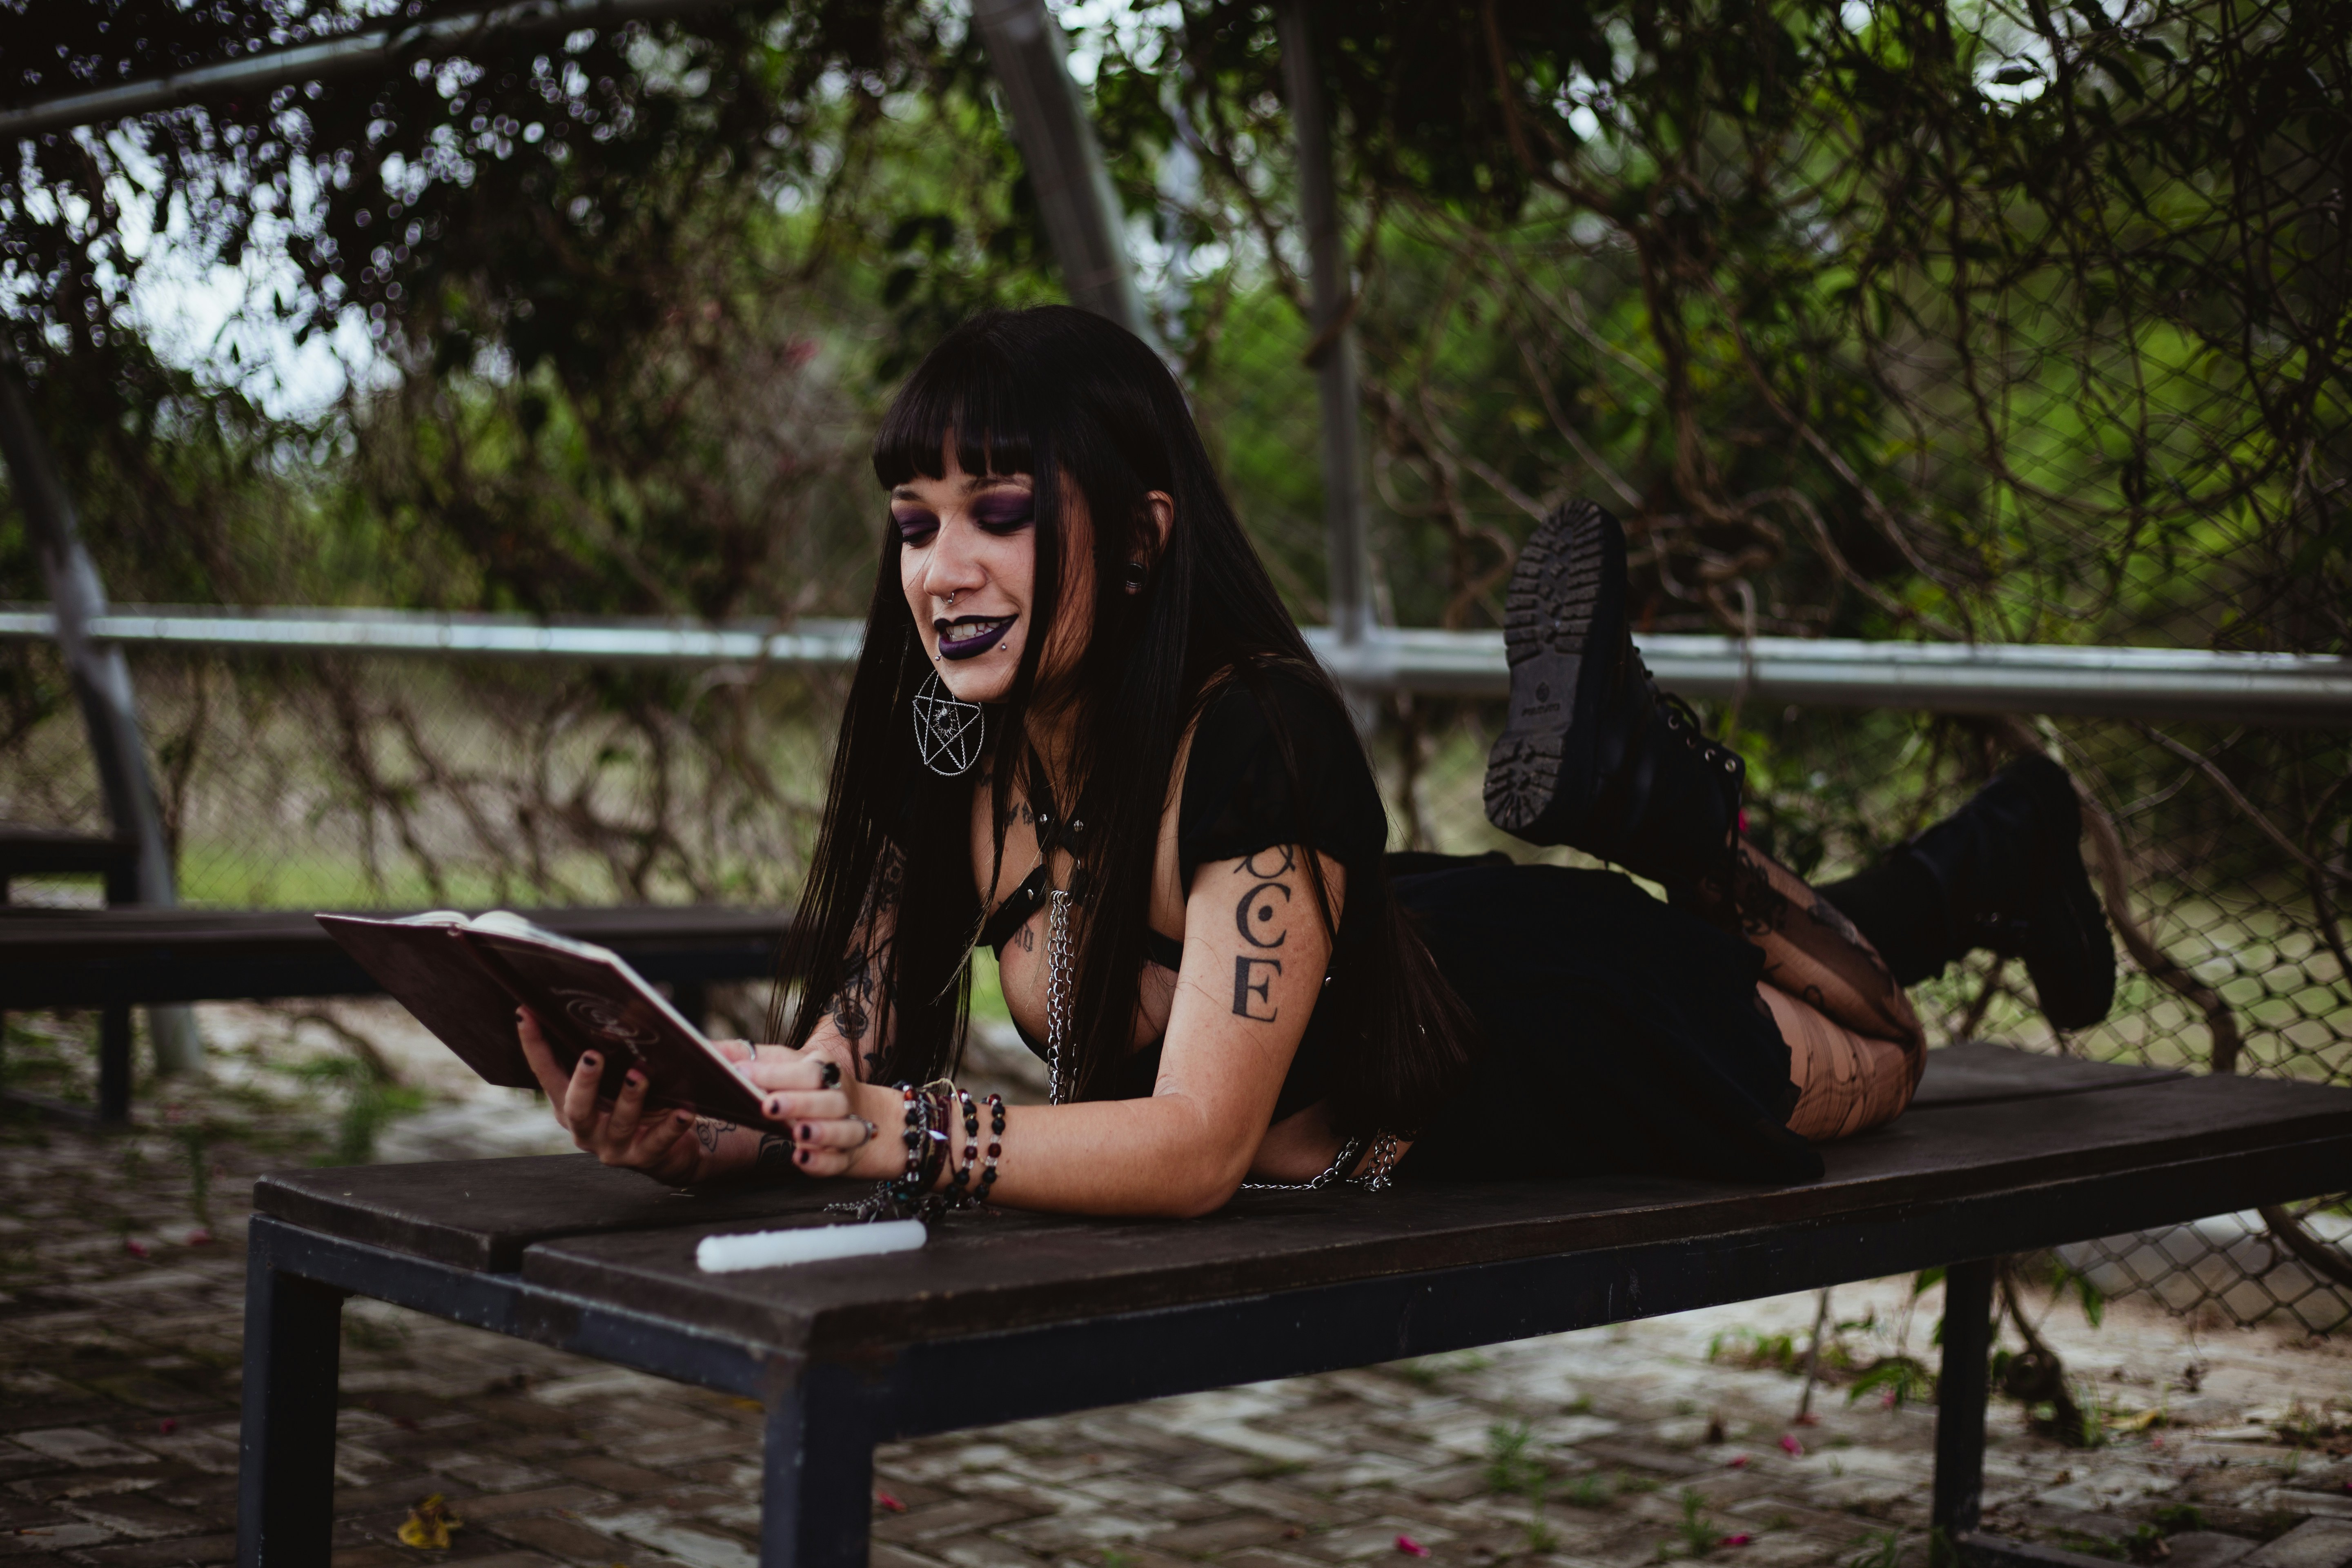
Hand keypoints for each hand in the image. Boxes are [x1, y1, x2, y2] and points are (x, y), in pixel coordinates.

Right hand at [517, 1007, 705, 1183]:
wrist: (672, 1147)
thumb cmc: (644, 1098)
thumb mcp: (627, 1071)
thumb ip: (624, 1045)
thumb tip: (634, 1005)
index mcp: (570, 1102)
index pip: (547, 1072)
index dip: (534, 1044)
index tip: (526, 1012)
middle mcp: (585, 1127)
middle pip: (576, 1107)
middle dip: (583, 1081)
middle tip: (592, 1055)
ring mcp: (613, 1146)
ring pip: (618, 1123)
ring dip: (630, 1098)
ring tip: (639, 1074)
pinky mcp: (645, 1158)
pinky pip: (659, 1142)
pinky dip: (672, 1125)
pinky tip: (684, 1110)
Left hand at [734, 1049, 900, 1178]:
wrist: (865, 1117)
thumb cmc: (809, 1089)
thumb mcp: (785, 1066)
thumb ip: (749, 1058)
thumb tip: (704, 1048)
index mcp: (823, 1070)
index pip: (805, 1069)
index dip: (773, 1072)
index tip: (739, 1073)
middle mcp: (838, 1097)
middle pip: (826, 1097)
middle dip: (798, 1101)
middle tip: (768, 1105)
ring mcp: (848, 1128)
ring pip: (842, 1129)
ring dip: (820, 1131)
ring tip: (797, 1133)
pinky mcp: (846, 1157)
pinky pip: (838, 1162)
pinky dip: (822, 1162)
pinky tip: (802, 1159)